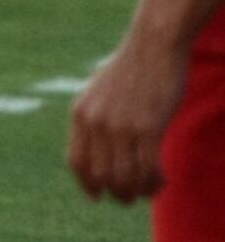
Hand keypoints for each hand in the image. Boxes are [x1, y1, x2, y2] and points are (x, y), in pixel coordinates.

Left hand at [70, 33, 192, 201]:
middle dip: (117, 192)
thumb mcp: (99, 93)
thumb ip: (95, 119)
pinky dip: (155, 182)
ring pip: (126, 177)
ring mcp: (120, 126)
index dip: (86, 184)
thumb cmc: (131, 69)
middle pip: (102, 175)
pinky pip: (148, 169)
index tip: (98, 197)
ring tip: (151, 189)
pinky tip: (163, 180)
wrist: (153, 45)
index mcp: (80, 114)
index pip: (77, 162)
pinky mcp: (147, 127)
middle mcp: (95, 122)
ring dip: (139, 191)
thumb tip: (99, 152)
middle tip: (132, 197)